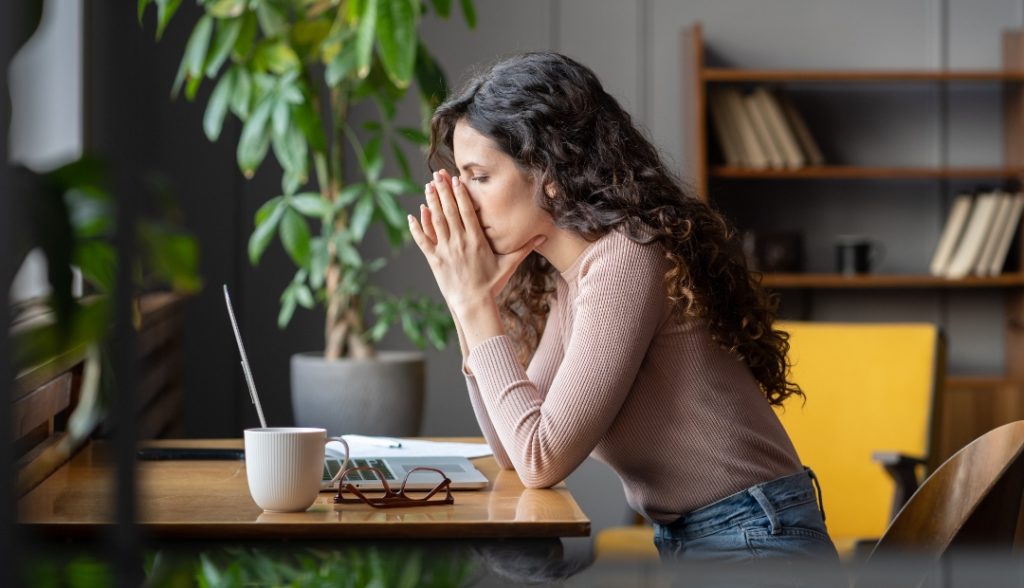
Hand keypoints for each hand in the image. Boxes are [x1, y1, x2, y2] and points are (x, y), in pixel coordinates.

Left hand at [408, 169, 544, 313]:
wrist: (474, 305)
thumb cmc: (491, 284)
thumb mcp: (509, 264)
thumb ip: (523, 248)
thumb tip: (543, 236)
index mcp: (477, 240)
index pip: (467, 211)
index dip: (460, 193)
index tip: (456, 179)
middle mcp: (460, 242)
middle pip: (449, 211)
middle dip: (443, 190)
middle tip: (438, 174)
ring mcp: (446, 251)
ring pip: (436, 222)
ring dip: (431, 202)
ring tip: (427, 187)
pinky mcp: (435, 261)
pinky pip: (424, 241)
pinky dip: (417, 228)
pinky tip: (413, 215)